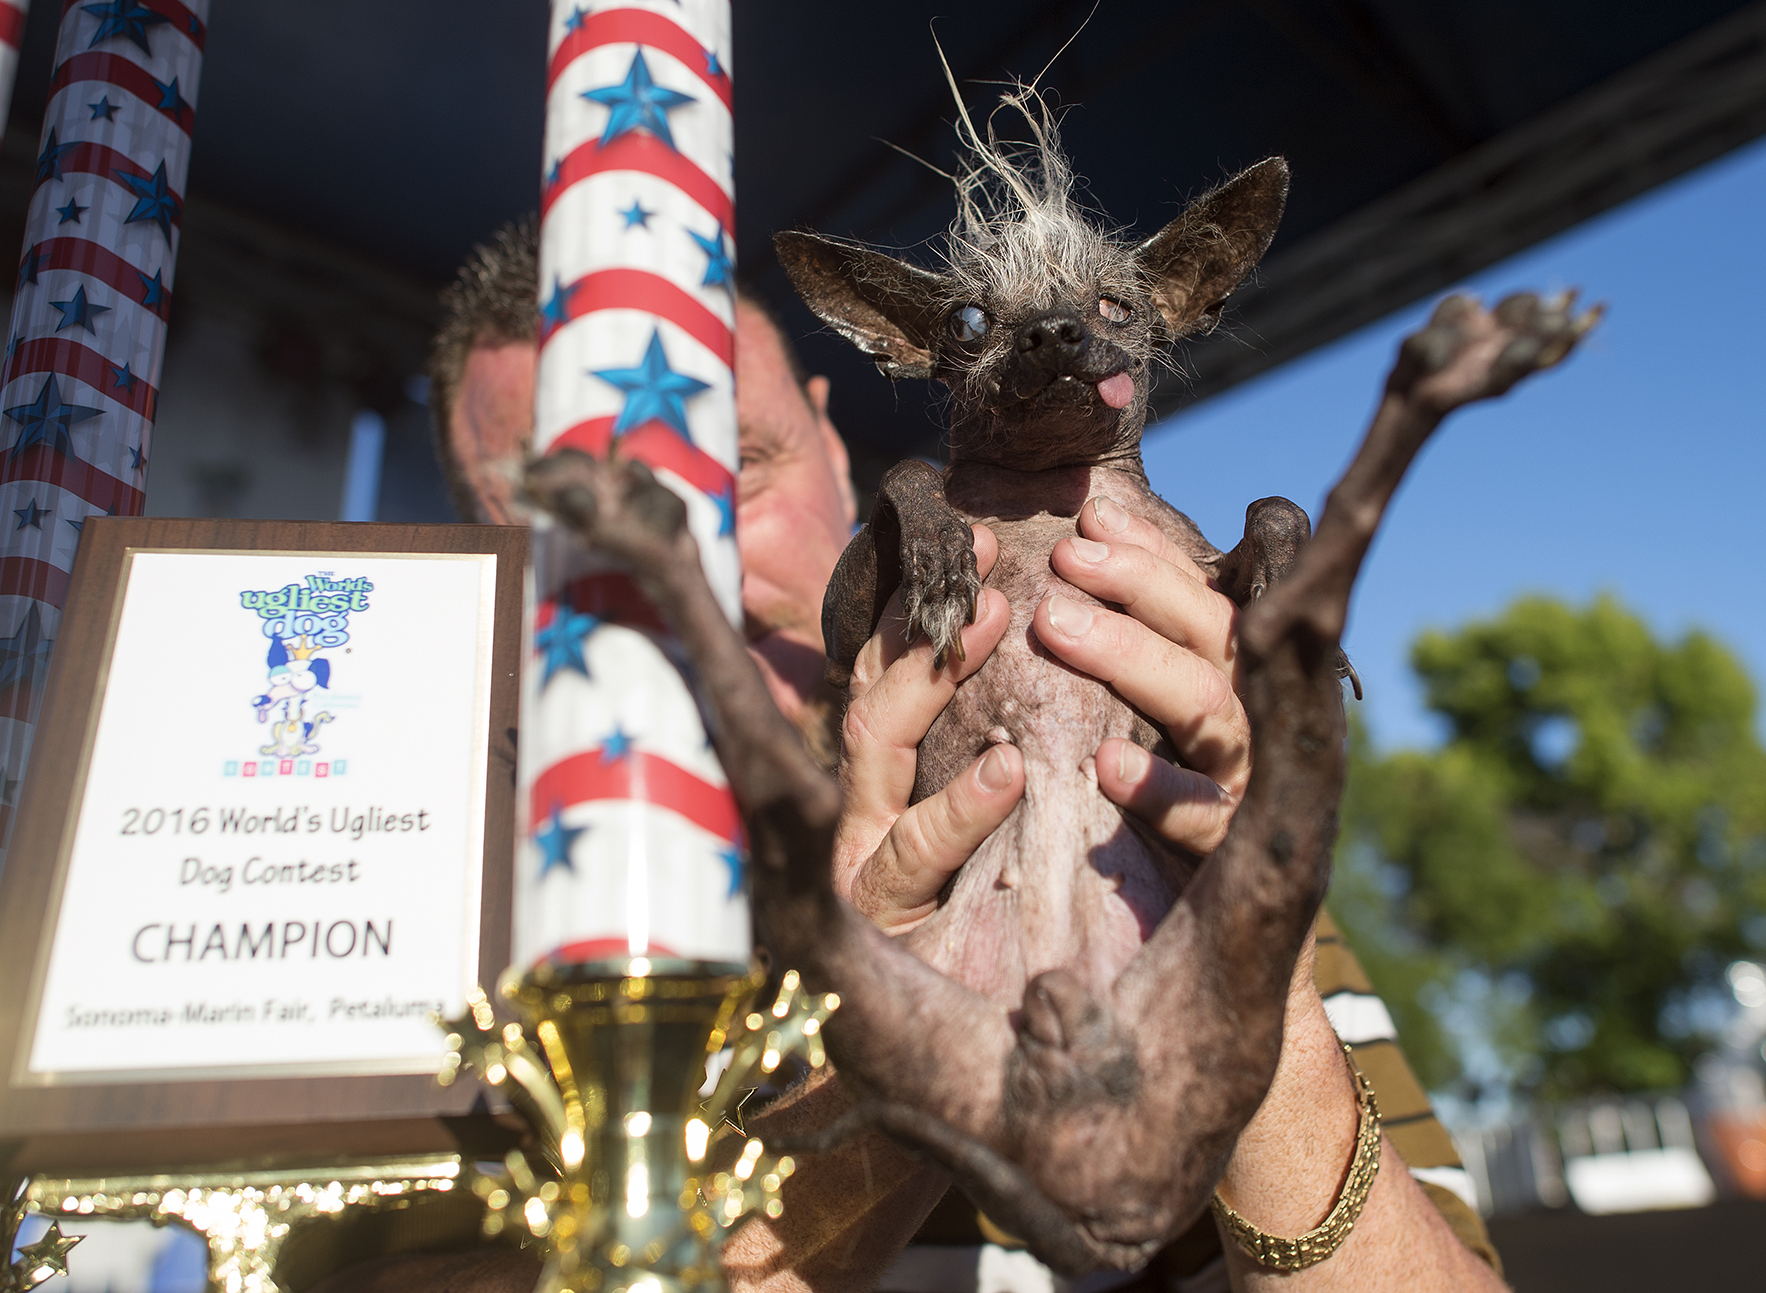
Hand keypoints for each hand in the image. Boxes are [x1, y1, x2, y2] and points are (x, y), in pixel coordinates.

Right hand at [831, 525, 1022, 933]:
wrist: (968, 1066)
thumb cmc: (992, 935)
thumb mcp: (986, 828)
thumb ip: (984, 754)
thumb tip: (1045, 643)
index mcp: (886, 783)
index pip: (888, 666)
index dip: (925, 598)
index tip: (974, 535)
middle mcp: (860, 813)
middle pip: (871, 693)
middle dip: (921, 622)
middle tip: (984, 565)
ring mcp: (862, 865)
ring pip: (873, 757)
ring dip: (927, 685)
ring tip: (992, 628)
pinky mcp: (881, 922)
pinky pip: (910, 856)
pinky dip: (954, 808)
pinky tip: (1006, 774)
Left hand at [1032, 495, 1250, 852]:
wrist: (1217, 931)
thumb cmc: (1167, 794)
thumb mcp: (1152, 705)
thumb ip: (1138, 634)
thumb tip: (1089, 522)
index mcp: (1235, 673)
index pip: (1203, 593)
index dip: (1153, 551)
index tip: (1092, 517)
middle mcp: (1253, 713)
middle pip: (1213, 631)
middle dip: (1139, 586)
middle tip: (1065, 558)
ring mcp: (1246, 778)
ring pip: (1207, 705)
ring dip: (1131, 659)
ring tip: (1057, 626)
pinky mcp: (1230, 847)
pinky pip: (1204, 817)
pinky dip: (1159, 790)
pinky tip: (1105, 765)